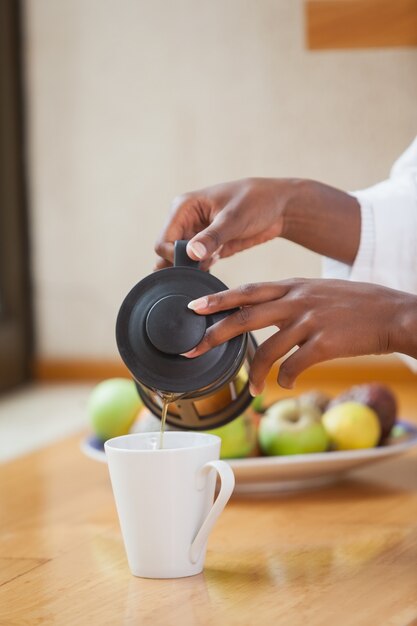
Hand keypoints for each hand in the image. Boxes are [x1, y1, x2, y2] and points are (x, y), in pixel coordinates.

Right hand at [155, 178, 292, 269]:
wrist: (280, 206)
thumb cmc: (257, 201)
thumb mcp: (234, 218)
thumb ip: (212, 237)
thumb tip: (191, 253)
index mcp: (184, 208)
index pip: (163, 241)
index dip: (174, 258)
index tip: (194, 266)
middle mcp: (186, 221)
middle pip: (168, 254)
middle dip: (181, 267)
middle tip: (199, 276)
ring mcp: (196, 235)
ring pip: (181, 262)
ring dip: (190, 272)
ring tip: (204, 277)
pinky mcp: (208, 247)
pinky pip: (196, 265)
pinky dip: (200, 273)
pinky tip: (212, 275)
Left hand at [182, 279, 415, 392]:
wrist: (393, 313)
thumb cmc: (357, 304)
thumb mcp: (319, 290)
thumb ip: (291, 298)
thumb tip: (265, 313)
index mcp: (293, 286)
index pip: (247, 291)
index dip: (219, 299)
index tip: (194, 308)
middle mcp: (297, 300)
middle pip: (246, 316)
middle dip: (215, 332)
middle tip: (192, 347)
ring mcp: (310, 320)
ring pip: (268, 349)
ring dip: (256, 372)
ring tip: (252, 388)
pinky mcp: (325, 343)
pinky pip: (294, 366)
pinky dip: (285, 379)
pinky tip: (284, 385)